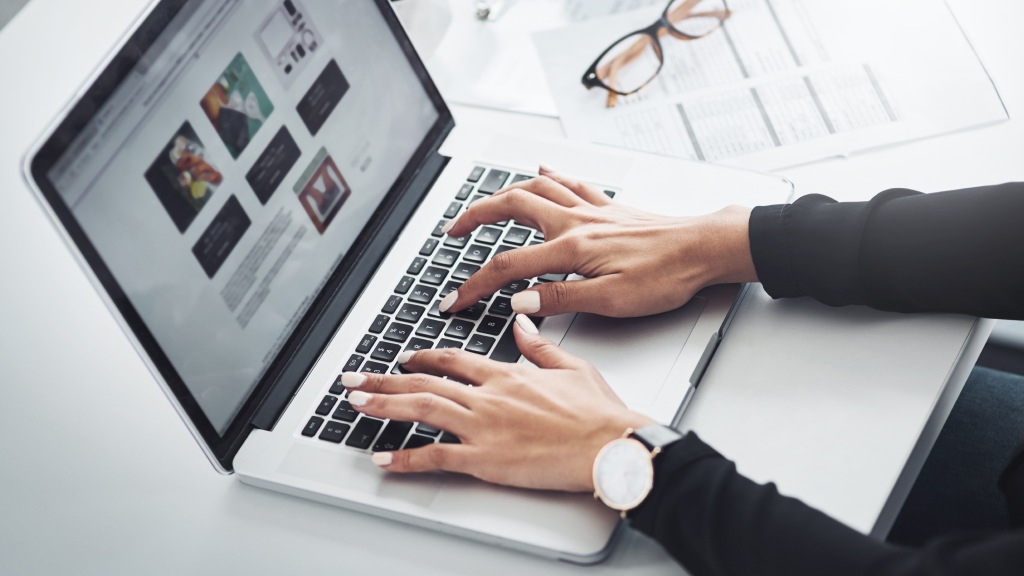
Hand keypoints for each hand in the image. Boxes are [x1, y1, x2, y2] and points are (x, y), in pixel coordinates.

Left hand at [340, 315, 654, 491]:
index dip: (424, 358)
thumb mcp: (572, 366)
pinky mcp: (485, 459)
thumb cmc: (598, 413)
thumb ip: (539, 345)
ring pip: (421, 411)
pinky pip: (436, 457)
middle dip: (384, 379)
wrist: (610, 443)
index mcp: (507, 374)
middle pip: (425, 383)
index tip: (405, 357)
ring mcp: (483, 427)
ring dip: (384, 406)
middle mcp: (488, 397)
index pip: (453, 360)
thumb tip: (522, 323)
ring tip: (355, 404)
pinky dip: (405, 458)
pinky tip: (383, 459)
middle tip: (354, 379)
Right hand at [439, 165, 755, 317]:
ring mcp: (592, 210)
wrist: (705, 249)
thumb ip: (560, 299)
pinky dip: (549, 175)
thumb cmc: (667, 276)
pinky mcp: (610, 207)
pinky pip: (571, 181)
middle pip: (510, 206)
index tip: (454, 299)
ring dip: (503, 192)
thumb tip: (519, 302)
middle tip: (453, 230)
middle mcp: (576, 221)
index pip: (507, 266)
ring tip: (485, 203)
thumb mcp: (611, 301)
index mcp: (571, 248)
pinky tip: (543, 169)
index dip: (474, 285)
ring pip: (537, 186)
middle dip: (474, 216)